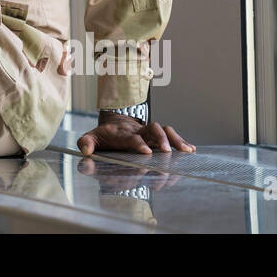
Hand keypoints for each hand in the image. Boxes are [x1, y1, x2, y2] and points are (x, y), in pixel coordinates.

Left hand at [77, 112, 194, 155]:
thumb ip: (86, 143)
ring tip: (186, 151)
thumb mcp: (91, 138)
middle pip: (153, 129)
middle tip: (167, 152)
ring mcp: (149, 133)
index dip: (138, 143)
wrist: (115, 123)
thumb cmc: (104, 135)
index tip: (146, 153)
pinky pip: (172, 136)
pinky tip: (191, 150)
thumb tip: (85, 151)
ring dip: (175, 140)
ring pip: (165, 131)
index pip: (132, 137)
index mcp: (123, 134)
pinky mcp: (157, 137)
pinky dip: (182, 142)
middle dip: (161, 139)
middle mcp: (139, 131)